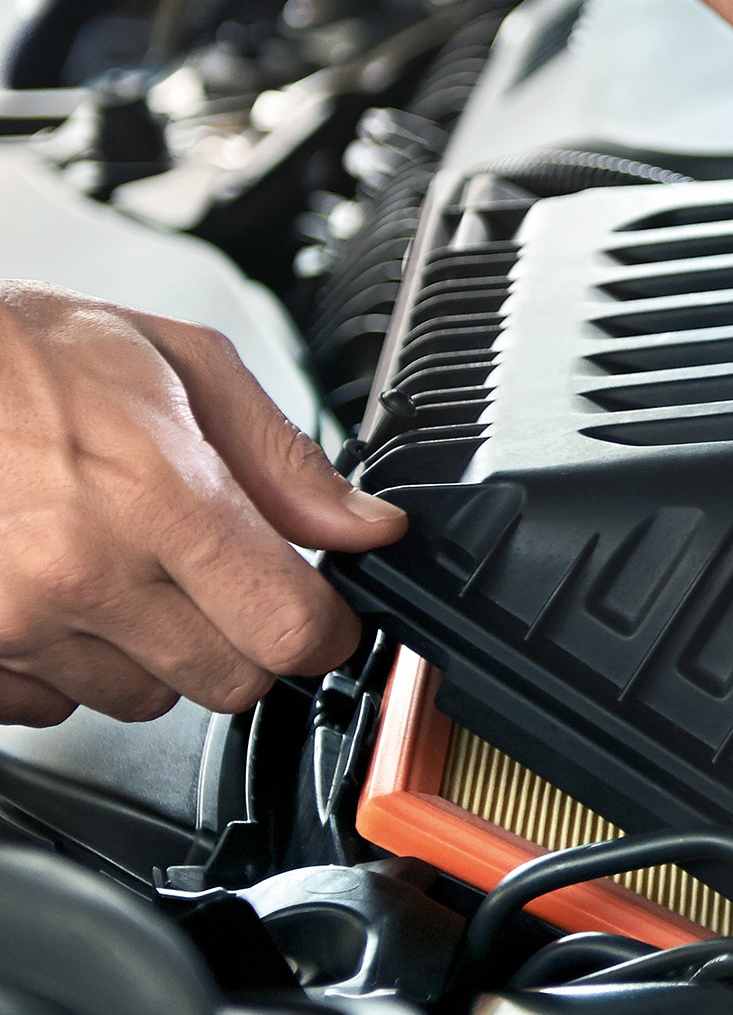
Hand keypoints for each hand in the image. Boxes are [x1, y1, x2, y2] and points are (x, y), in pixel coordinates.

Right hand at [0, 282, 406, 726]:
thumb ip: (283, 459)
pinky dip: (67, 662)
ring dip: (152, 649)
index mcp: (155, 496)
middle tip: (207, 571)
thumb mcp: (177, 364)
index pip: (290, 630)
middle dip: (243, 637)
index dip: (322, 626)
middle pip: (232, 682)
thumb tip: (367, 527)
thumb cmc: (18, 356)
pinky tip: (50, 590)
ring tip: (112, 562)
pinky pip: (56, 706)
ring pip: (146, 698)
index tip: (317, 607)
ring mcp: (16, 626)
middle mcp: (83, 573)